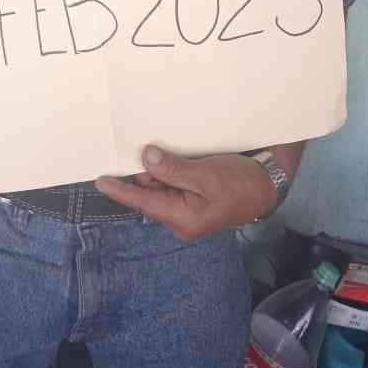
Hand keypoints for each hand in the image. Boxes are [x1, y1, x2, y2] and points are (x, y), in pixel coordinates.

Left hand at [95, 146, 277, 241]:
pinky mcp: (192, 201)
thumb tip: (146, 160)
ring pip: (160, 187)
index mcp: (182, 218)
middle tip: (142, 148)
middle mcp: (180, 219)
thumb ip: (174, 169)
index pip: (144, 202)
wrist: (267, 186)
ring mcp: (186, 211)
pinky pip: (172, 186)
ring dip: (158, 170)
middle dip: (145, 172)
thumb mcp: (206, 175)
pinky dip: (168, 172)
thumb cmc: (240, 183)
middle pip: (151, 193)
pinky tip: (171, 157)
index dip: (121, 190)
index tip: (100, 181)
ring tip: (163, 151)